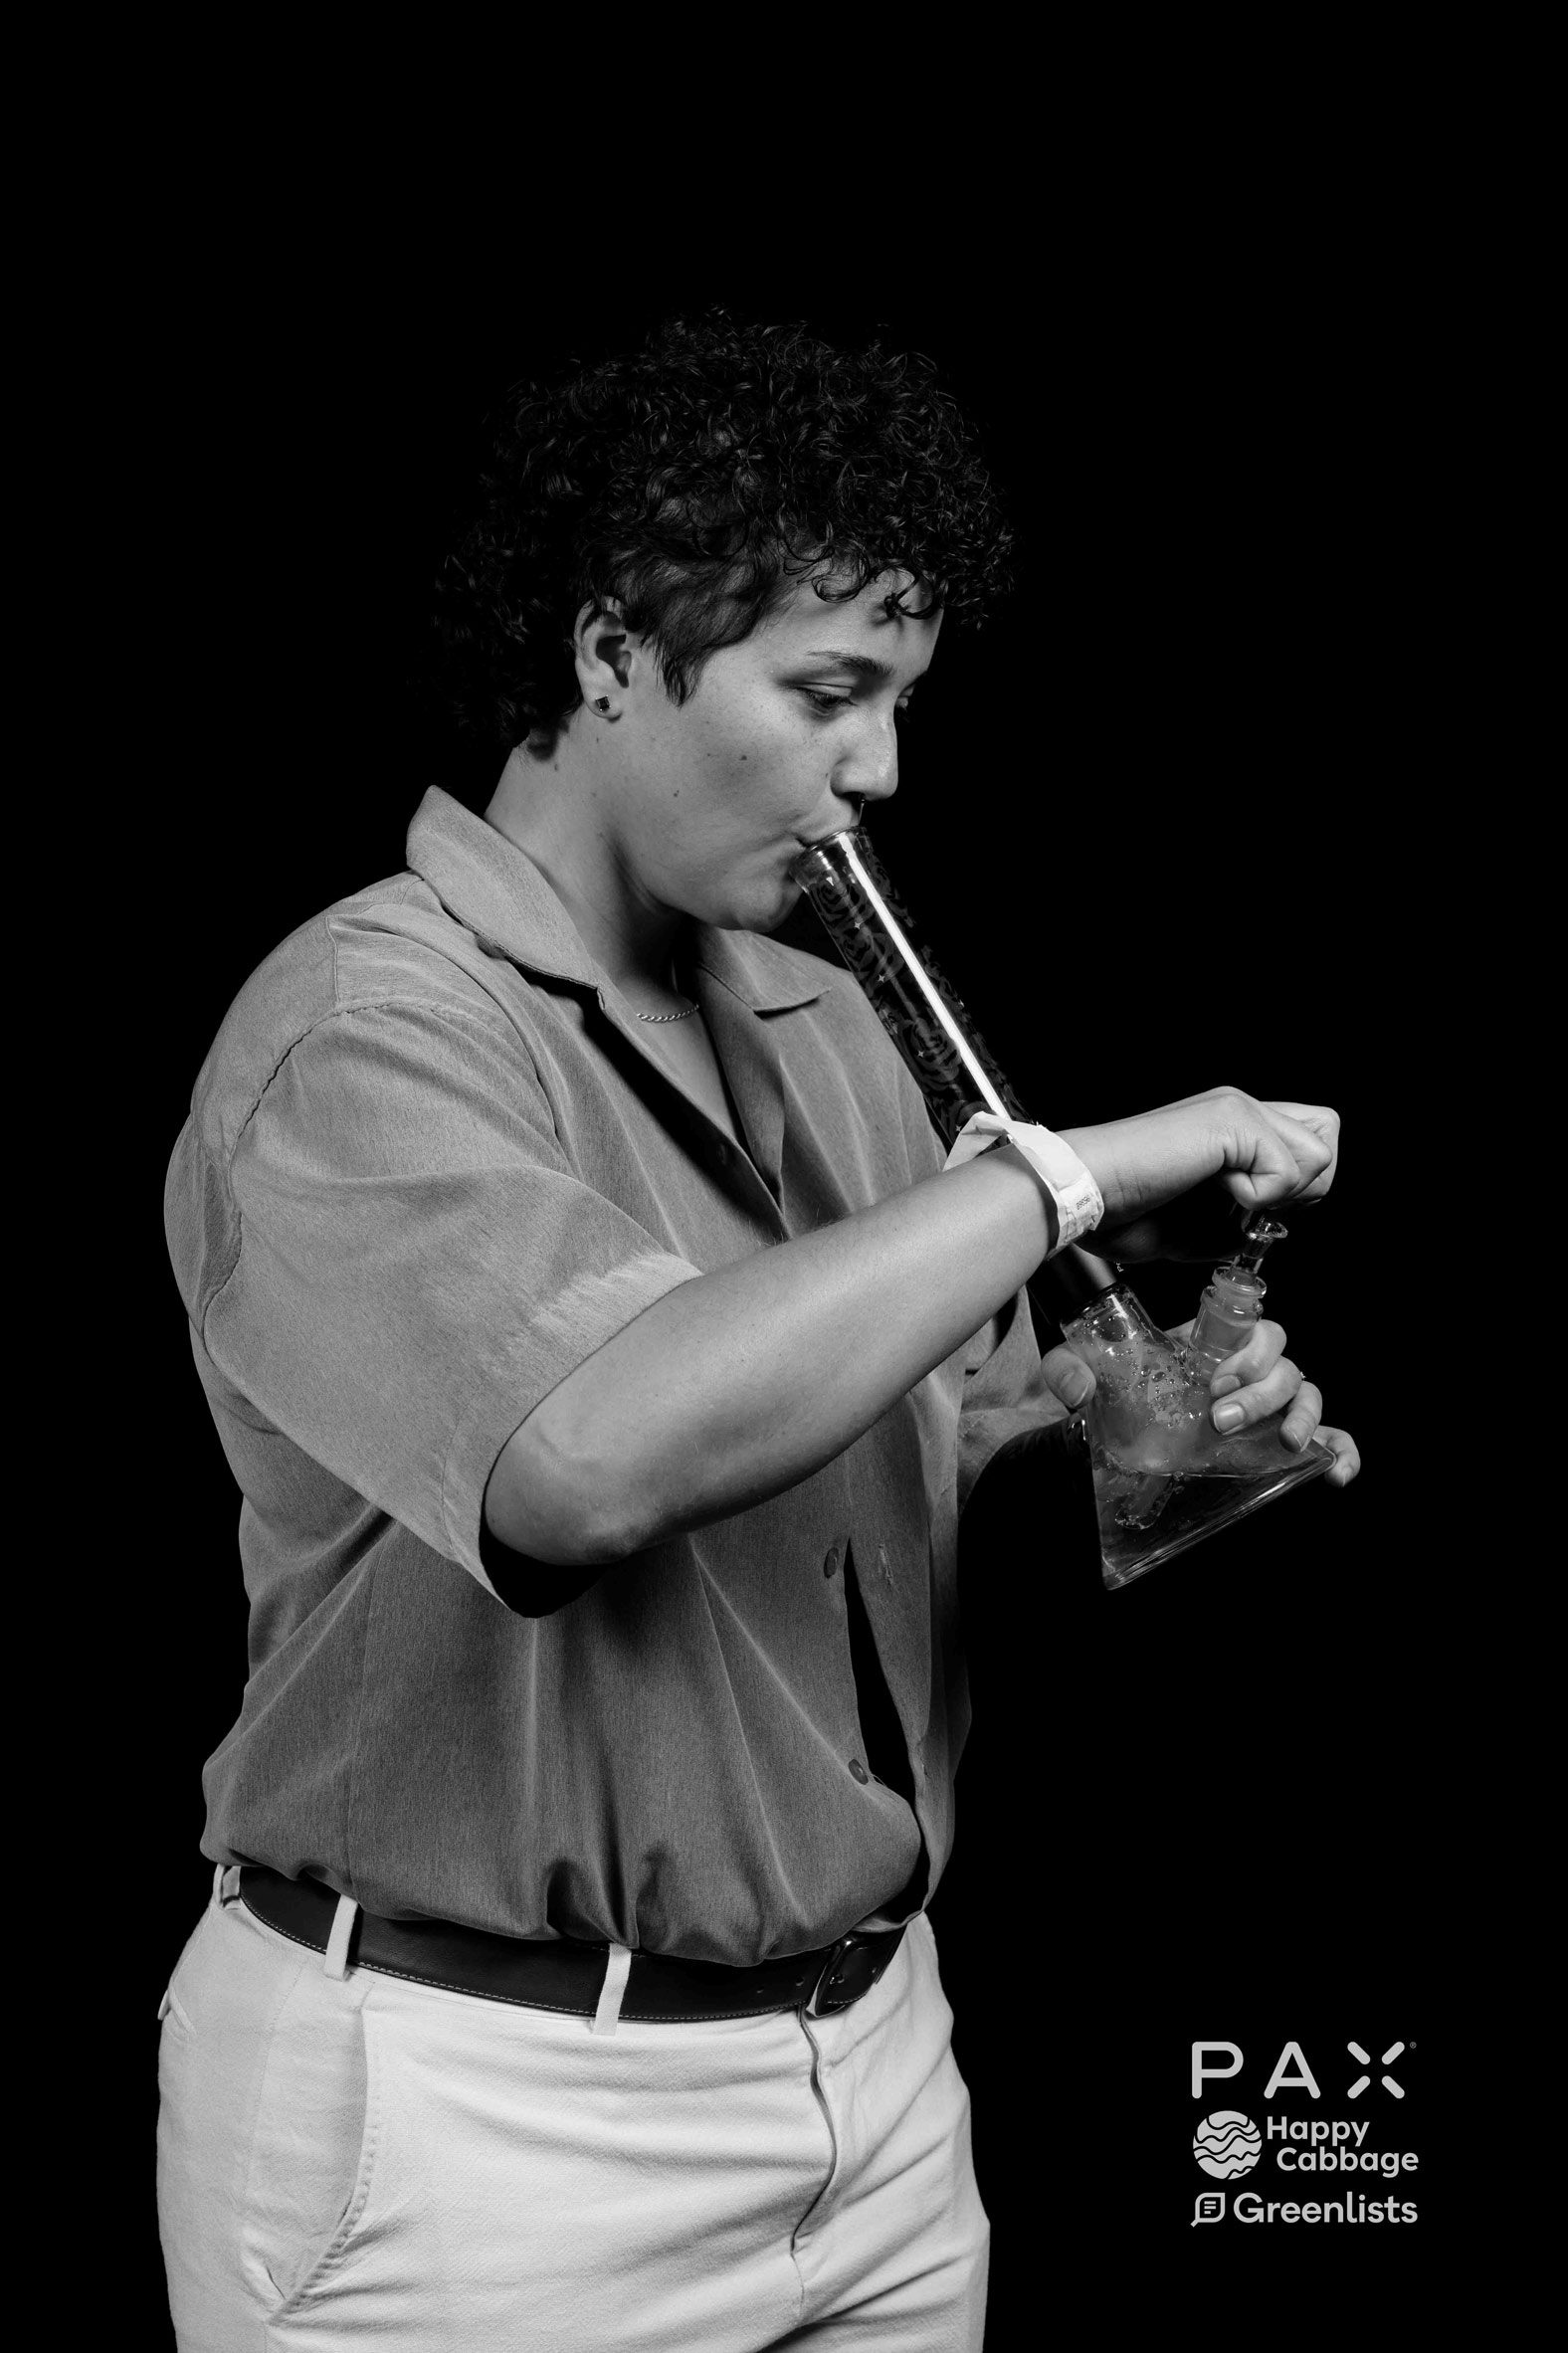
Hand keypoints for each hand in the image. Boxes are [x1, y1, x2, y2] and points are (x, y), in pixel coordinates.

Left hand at [1040, 1316, 1361, 1488]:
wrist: (1121, 1443)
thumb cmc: (1115, 1403)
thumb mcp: (1086, 1382)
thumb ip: (1070, 1372)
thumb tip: (1075, 1386)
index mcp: (1210, 1347)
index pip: (1251, 1328)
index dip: (1246, 1349)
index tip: (1215, 1380)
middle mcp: (1245, 1372)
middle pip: (1282, 1360)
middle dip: (1260, 1388)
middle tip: (1222, 1418)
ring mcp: (1267, 1407)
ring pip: (1307, 1391)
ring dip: (1299, 1414)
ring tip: (1282, 1443)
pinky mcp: (1279, 1443)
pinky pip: (1329, 1436)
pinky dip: (1339, 1448)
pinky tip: (1336, 1472)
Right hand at [1060, 1087, 1339, 1262]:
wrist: (1087, 1197)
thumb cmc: (1127, 1211)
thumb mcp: (1204, 1224)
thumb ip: (1246, 1219)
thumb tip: (1272, 1227)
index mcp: (1233, 1126)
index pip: (1311, 1139)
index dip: (1298, 1186)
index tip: (1251, 1212)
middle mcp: (1241, 1108)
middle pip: (1328, 1137)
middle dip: (1303, 1189)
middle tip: (1249, 1207)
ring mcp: (1238, 1109)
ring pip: (1320, 1154)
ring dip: (1281, 1195)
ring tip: (1229, 1199)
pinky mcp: (1233, 1120)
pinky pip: (1287, 1171)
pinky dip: (1256, 1199)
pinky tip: (1213, 1192)